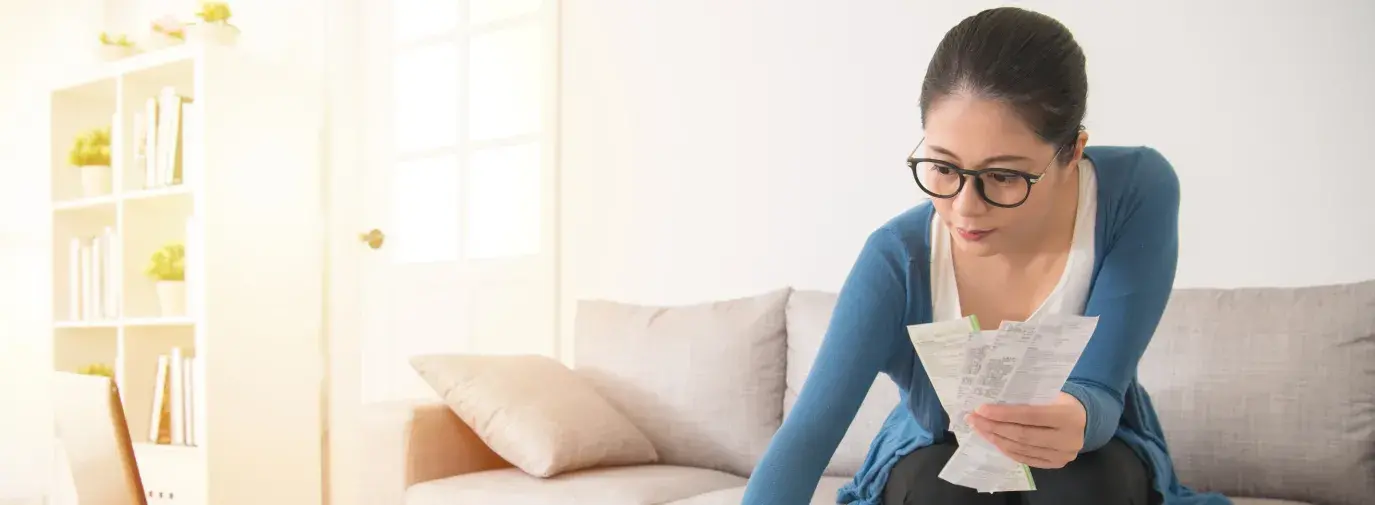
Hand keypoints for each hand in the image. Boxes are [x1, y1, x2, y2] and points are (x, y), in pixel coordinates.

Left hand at [966, 392, 1085, 468]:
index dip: (1003, 413)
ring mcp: (1062, 455)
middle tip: (974, 418)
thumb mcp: (1052, 394)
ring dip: (996, 439)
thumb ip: (1029, 398)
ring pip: (1021, 449)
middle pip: (1022, 435)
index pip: (1029, 415)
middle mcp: (1067, 439)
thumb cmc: (1062, 401)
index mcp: (1068, 416)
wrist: (1086, 420)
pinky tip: (993, 439)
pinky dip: (1006, 449)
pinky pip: (1025, 458)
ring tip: (979, 428)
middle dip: (994, 427)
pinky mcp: (1056, 464)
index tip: (981, 409)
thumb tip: (993, 400)